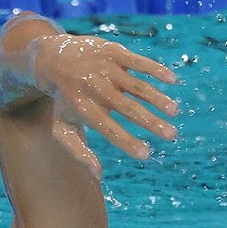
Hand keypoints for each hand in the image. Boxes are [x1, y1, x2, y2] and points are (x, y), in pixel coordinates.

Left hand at [31, 34, 179, 175]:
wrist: (52, 58)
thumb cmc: (64, 101)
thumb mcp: (62, 128)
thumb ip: (78, 152)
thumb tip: (98, 175)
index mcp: (83, 108)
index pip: (108, 128)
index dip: (127, 141)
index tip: (146, 154)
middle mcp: (95, 87)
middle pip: (127, 108)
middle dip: (150, 122)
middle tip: (171, 135)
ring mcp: (104, 68)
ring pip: (136, 85)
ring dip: (157, 97)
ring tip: (174, 111)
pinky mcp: (113, 52)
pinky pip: (138, 61)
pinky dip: (156, 69)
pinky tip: (173, 80)